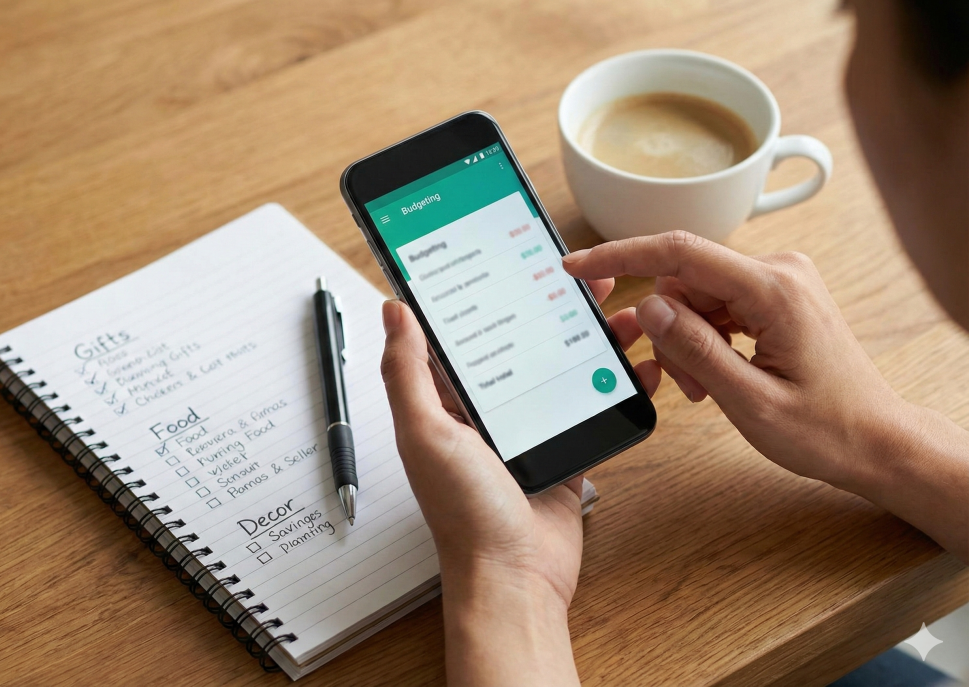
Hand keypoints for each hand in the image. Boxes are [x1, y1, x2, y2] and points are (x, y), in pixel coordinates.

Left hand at [379, 292, 658, 686]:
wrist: (517, 577)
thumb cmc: (465, 513)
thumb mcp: (426, 434)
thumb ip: (407, 372)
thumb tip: (393, 309)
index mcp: (446, 400)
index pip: (464, 331)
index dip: (486, 291)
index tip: (510, 254)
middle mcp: (486, 408)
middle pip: (522, 340)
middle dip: (552, 305)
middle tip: (585, 275)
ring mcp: (528, 427)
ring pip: (561, 366)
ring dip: (591, 336)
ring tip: (623, 309)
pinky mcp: (564, 446)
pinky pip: (591, 402)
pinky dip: (616, 381)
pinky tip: (642, 362)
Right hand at [563, 231, 968, 561]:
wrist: (878, 441)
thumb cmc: (828, 430)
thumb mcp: (750, 401)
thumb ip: (696, 350)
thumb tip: (651, 307)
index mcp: (775, 290)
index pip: (680, 253)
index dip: (621, 256)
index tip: (577, 266)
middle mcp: (779, 272)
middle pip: (685, 280)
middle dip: (668, 329)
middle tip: (679, 383)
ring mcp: (779, 282)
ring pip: (697, 296)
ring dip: (687, 341)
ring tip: (705, 389)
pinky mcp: (777, 297)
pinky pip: (718, 306)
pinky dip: (706, 339)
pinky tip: (717, 374)